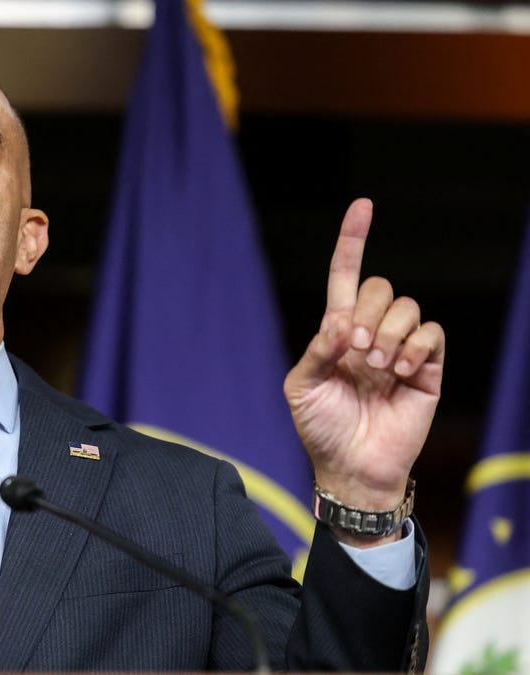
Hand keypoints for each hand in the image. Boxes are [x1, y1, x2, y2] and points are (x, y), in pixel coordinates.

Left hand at [283, 198, 444, 544]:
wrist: (351, 467)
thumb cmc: (320, 428)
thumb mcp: (301, 387)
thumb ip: (316, 349)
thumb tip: (342, 322)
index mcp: (336, 332)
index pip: (345, 277)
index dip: (353, 240)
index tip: (362, 206)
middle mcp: (370, 333)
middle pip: (379, 288)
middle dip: (367, 313)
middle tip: (356, 350)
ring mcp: (400, 349)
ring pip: (407, 307)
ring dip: (389, 333)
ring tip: (377, 367)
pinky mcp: (427, 368)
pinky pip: (431, 333)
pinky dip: (415, 346)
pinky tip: (401, 372)